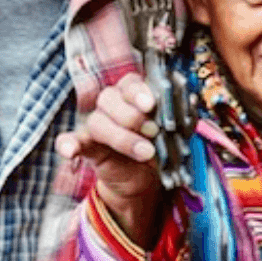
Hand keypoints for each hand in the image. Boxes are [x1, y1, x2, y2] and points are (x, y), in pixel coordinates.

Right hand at [55, 74, 163, 245]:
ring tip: (146, 153)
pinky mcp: (88, 145)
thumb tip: (193, 102)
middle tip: (153, 132)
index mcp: (132, 94)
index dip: (138, 92)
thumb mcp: (173, 130)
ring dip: (121, 137)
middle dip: (132, 116)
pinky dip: (68, 144)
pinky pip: (72, 140)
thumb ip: (179, 115)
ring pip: (98, 121)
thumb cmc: (158, 146)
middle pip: (110, 98)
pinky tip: (69, 151)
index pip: (129, 83)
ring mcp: (97, 124)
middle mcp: (111, 104)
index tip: (150, 105)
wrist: (144, 177)